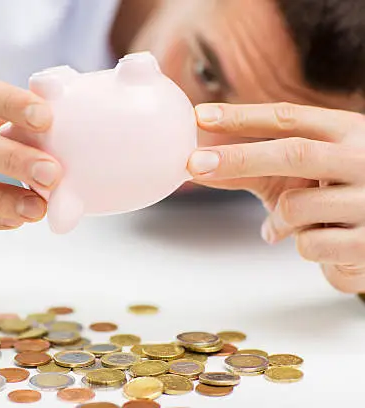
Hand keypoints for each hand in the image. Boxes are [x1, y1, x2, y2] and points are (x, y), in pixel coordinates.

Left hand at [187, 102, 364, 292]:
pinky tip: (326, 244)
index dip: (241, 116)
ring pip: (295, 206)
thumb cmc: (337, 197)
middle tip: (194, 164)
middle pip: (294, 152)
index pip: (288, 117)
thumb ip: (254, 168)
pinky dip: (302, 245)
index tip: (200, 116)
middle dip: (239, 158)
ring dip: (279, 219)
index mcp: (347, 132)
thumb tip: (198, 167)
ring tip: (296, 224)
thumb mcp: (302, 174)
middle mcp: (364, 159)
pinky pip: (308, 244)